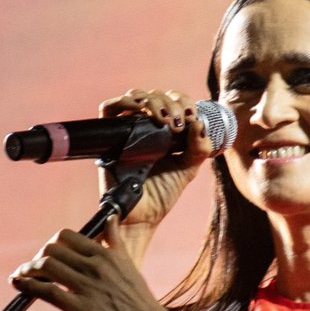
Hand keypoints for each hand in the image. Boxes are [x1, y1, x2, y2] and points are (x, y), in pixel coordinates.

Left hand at [9, 215, 179, 310]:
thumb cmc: (142, 304)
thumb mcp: (130, 265)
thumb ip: (115, 242)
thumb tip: (111, 218)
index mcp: (107, 255)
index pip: (68, 236)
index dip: (52, 245)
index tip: (47, 256)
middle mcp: (96, 266)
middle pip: (52, 249)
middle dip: (37, 258)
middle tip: (32, 270)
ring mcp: (88, 287)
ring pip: (45, 266)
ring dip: (27, 270)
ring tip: (20, 276)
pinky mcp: (81, 310)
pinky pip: (46, 291)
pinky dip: (28, 286)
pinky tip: (20, 287)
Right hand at [97, 89, 214, 229]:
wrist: (142, 216)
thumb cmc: (163, 193)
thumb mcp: (188, 168)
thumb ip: (199, 148)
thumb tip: (200, 124)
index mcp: (165, 130)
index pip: (173, 100)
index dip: (183, 101)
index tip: (191, 116)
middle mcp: (146, 126)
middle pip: (156, 95)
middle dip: (171, 103)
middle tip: (179, 121)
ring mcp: (127, 129)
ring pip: (136, 96)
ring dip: (153, 101)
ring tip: (165, 119)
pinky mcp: (110, 136)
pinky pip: (110, 108)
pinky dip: (124, 102)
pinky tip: (141, 111)